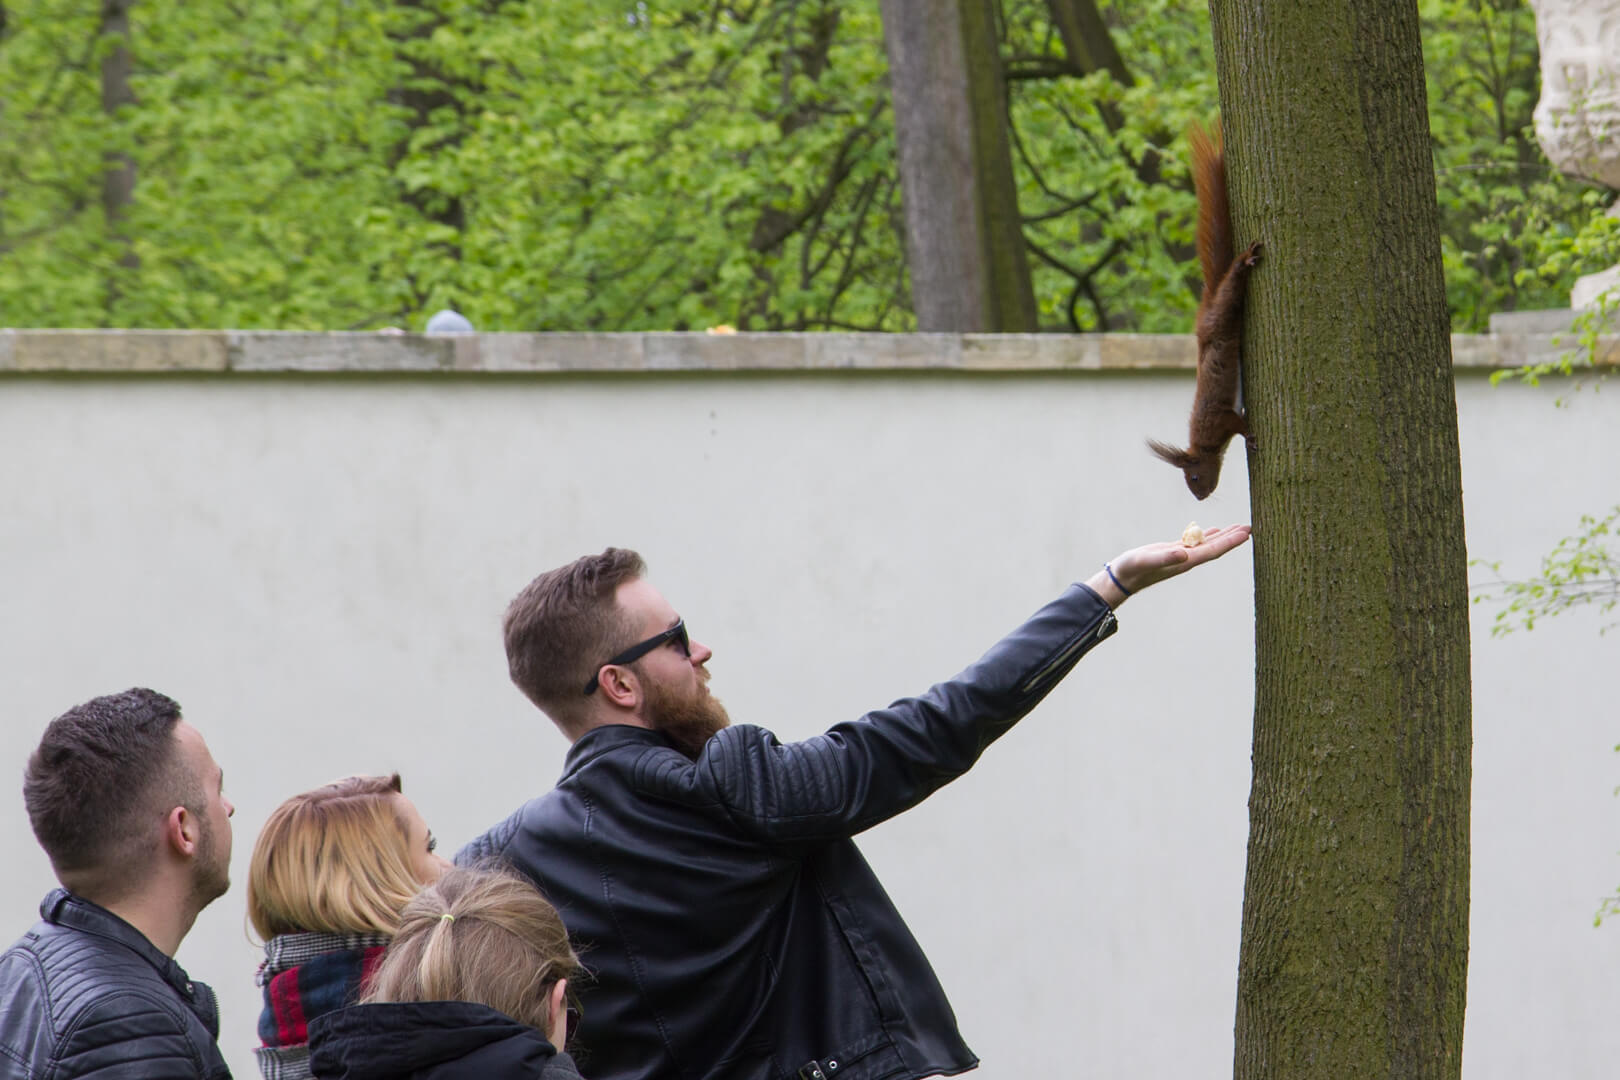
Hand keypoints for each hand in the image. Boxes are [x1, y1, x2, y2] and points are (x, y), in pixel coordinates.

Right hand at [1087, 524, 1251, 606]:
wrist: (1121, 577)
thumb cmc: (1132, 569)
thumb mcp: (1147, 560)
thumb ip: (1166, 557)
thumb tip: (1185, 553)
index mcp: (1185, 561)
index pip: (1213, 551)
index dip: (1230, 542)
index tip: (1246, 533)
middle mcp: (1186, 559)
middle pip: (1215, 548)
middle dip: (1232, 538)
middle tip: (1250, 527)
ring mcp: (1180, 556)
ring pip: (1207, 544)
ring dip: (1222, 536)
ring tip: (1238, 527)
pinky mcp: (1172, 551)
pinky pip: (1194, 542)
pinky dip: (1206, 535)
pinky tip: (1212, 531)